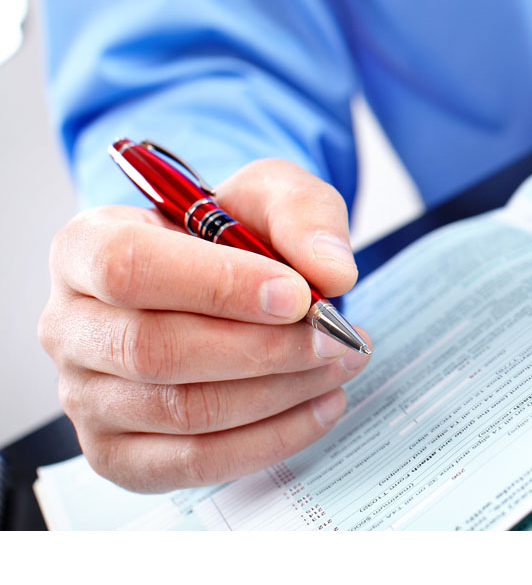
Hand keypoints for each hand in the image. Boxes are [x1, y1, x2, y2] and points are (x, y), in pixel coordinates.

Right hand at [38, 159, 370, 492]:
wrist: (224, 279)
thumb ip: (303, 214)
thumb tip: (331, 271)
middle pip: (154, 350)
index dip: (218, 285)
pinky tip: (320, 405)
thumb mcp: (271, 193)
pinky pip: (194, 462)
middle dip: (263, 348)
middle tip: (334, 336)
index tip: (296, 295)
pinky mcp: (117, 454)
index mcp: (85, 246)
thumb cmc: (231, 232)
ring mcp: (84, 398)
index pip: (129, 268)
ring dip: (278, 393)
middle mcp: (70, 326)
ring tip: (339, 363)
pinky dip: (271, 439)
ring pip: (181, 411)